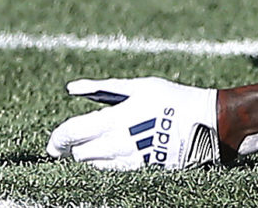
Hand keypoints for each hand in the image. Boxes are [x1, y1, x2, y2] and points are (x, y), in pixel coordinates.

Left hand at [45, 77, 221, 170]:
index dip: (57, 139)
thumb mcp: (137, 86)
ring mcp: (129, 161)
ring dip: (89, 156)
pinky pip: (112, 171)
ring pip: (94, 165)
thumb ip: (101, 88)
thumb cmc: (170, 98)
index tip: (53, 143)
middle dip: (73, 147)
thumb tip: (72, 89)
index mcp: (113, 121)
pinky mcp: (140, 170)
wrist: (204, 124)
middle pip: (79, 154)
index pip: (72, 134)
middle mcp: (117, 145)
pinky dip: (105, 163)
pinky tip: (113, 152)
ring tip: (97, 143)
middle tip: (73, 141)